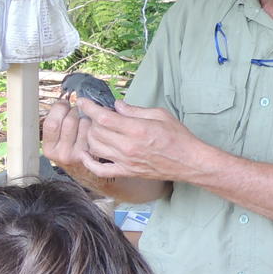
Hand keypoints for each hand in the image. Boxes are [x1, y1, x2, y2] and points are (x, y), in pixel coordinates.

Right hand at [42, 95, 91, 169]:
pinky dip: (96, 123)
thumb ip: (57, 121)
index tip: (64, 104)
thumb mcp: (57, 138)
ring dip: (86, 116)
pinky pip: (95, 129)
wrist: (84, 171)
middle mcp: (61, 153)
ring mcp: (78, 154)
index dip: (59, 108)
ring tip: (85, 120)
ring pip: (84, 122)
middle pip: (69, 120)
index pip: (52, 122)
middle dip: (74, 111)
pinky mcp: (93, 152)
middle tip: (76, 112)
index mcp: (49, 148)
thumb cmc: (71, 147)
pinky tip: (94, 126)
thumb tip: (64, 101)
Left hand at [77, 100, 214, 184]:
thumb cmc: (178, 137)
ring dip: (91, 136)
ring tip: (97, 129)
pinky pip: (100, 170)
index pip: (104, 118)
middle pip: (97, 132)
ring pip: (95, 148)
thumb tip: (117, 105)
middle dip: (92, 120)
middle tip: (97, 114)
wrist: (189, 162)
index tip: (83, 101)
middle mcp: (128, 147)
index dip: (90, 108)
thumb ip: (135, 110)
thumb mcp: (160, 115)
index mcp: (137, 129)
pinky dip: (89, 162)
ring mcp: (126, 161)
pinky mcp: (127, 172)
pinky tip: (86, 153)